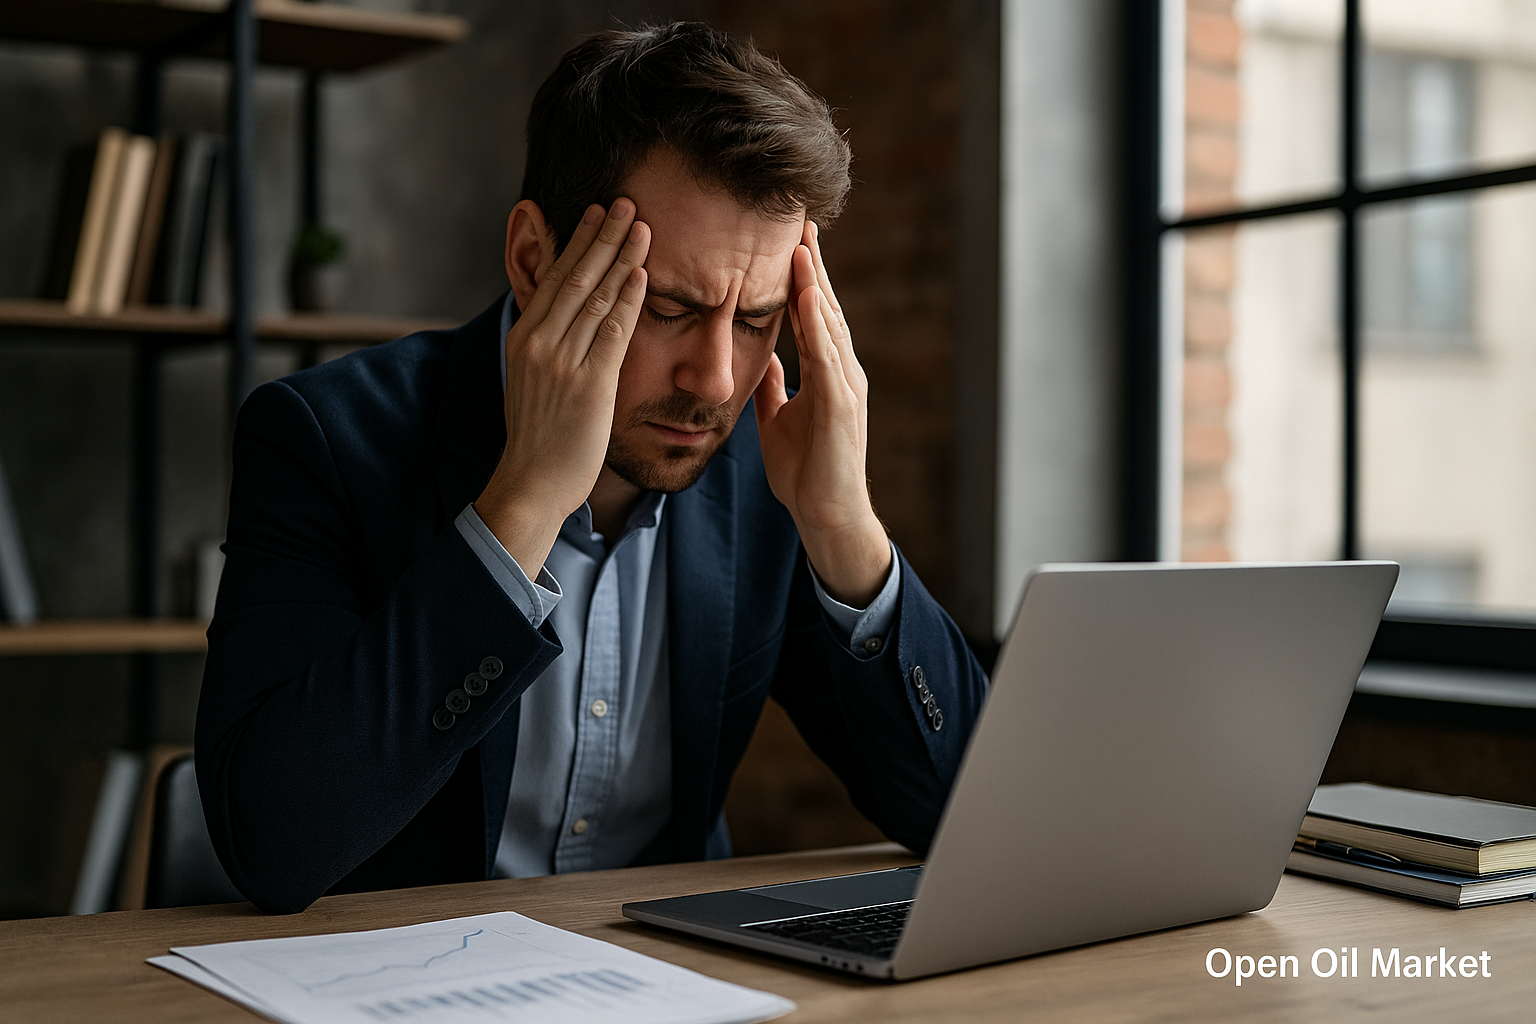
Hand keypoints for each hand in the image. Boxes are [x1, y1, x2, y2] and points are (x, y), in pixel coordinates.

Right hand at [475, 200, 650, 576]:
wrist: (532, 481)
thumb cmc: (539, 435)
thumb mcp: (532, 378)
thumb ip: (550, 343)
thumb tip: (567, 314)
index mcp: (524, 337)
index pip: (554, 277)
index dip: (578, 241)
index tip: (595, 212)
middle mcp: (540, 343)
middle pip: (576, 277)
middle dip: (603, 236)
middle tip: (625, 202)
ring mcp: (563, 362)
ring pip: (595, 296)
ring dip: (621, 257)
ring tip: (641, 226)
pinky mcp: (589, 385)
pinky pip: (613, 332)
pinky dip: (628, 300)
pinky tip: (642, 274)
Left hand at [754, 222, 890, 606]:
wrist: (826, 516)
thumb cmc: (807, 474)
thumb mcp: (779, 421)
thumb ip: (775, 388)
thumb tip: (764, 361)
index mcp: (826, 375)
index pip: (811, 316)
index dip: (798, 280)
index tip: (786, 242)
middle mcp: (842, 373)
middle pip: (825, 309)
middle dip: (811, 267)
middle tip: (800, 222)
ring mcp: (846, 387)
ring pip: (830, 325)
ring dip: (815, 284)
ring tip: (801, 246)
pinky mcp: (841, 407)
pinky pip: (827, 357)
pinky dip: (818, 325)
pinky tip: (807, 297)